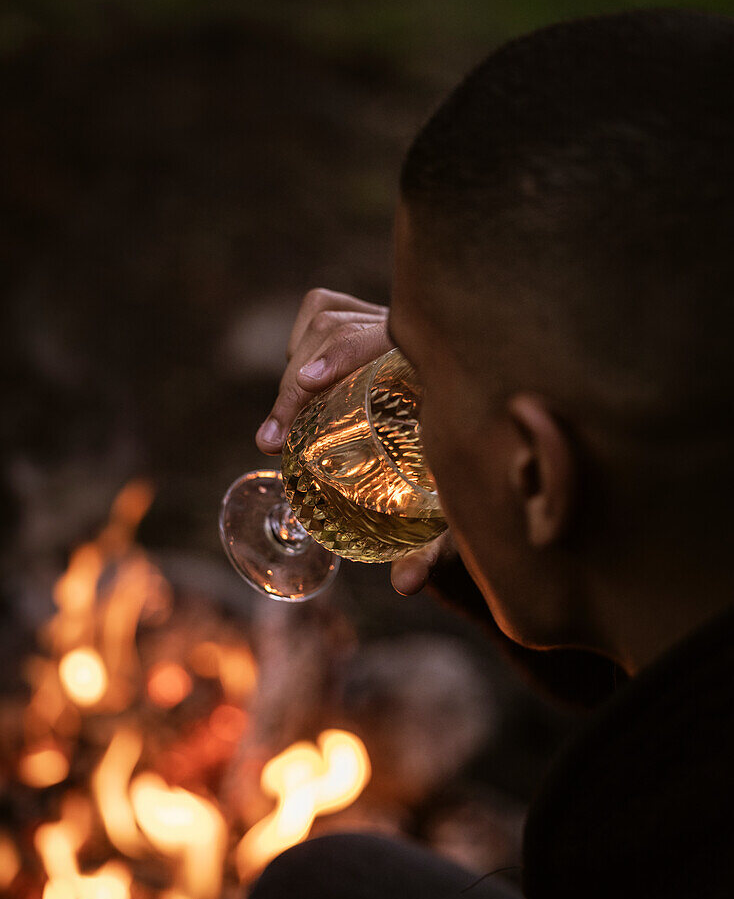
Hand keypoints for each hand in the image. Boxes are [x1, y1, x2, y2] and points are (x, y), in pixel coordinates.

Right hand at [255, 287, 454, 597]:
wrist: (485, 455)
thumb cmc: (472, 484)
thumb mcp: (457, 515)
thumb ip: (435, 548)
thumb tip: (404, 584)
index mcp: (442, 367)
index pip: (381, 335)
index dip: (342, 351)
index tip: (306, 383)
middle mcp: (417, 337)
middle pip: (339, 326)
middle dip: (297, 382)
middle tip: (272, 438)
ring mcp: (390, 326)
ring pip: (326, 318)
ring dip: (296, 366)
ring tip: (279, 428)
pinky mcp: (370, 324)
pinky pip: (325, 315)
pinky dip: (303, 345)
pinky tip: (302, 386)